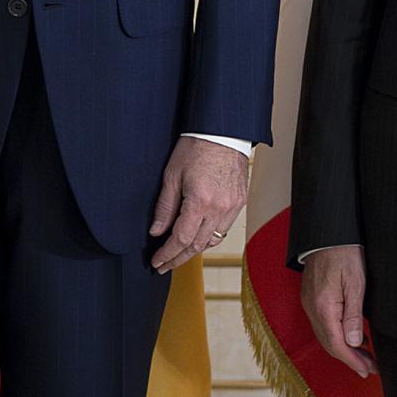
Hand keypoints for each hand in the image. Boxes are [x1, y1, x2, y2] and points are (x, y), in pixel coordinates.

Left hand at [147, 136, 247, 271]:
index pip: (181, 239)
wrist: (224, 131)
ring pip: (213, 240)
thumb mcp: (172, 175)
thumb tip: (156, 230)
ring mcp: (233, 206)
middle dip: (179, 258)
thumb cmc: (198, 146)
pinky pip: (225, 228)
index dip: (167, 254)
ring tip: (180, 253)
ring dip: (195, 249)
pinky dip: (210, 236)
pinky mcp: (240, 201)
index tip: (157, 261)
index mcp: (200, 201)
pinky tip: (199, 235)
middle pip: (198, 245)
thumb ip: (165, 206)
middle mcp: (219, 207)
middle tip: (164, 265)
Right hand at [300, 245, 374, 376]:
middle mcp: (312, 309)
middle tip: (369, 368)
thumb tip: (353, 342)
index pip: (337, 345)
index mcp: (323, 308)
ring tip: (364, 356)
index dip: (353, 361)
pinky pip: (324, 324)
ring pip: (326, 335)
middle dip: (350, 359)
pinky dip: (337, 335)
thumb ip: (353, 314)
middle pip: (330, 344)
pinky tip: (352, 335)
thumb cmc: (345, 252)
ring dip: (344, 348)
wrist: (328, 231)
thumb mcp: (356, 282)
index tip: (367, 371)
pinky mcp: (312, 297)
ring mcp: (310, 303)